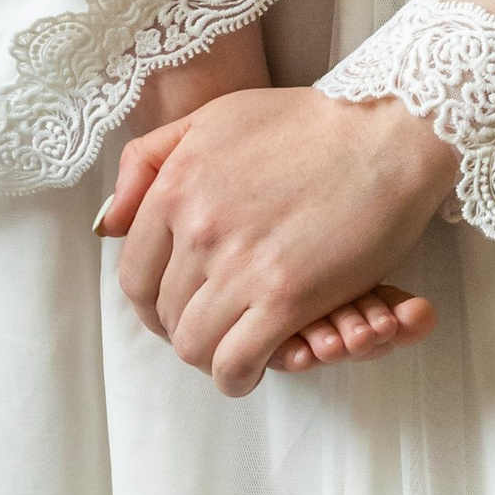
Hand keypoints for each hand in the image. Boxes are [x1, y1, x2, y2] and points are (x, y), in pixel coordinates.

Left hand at [101, 88, 453, 395]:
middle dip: (188, 328)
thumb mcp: (211, 118)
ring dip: (213, 355)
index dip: (153, 304)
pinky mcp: (285, 296)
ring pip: (195, 345)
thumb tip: (109, 223)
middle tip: (218, 326)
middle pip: (166, 315)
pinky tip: (258, 366)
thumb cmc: (306, 121)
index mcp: (175, 188)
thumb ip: (148, 162)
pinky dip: (240, 375)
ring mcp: (240, 265)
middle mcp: (198, 228)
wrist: (384, 130)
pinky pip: (236, 362)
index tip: (177, 310)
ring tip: (238, 347)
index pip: (135, 276)